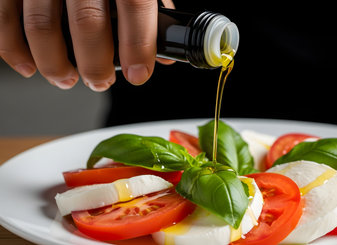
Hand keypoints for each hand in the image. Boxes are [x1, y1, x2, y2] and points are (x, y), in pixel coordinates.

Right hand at [0, 0, 171, 90]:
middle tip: (100, 81)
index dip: (138, 45)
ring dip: (55, 65)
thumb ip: (147, 10)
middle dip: (95, 64)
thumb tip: (161, 56)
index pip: (133, 5)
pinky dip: (14, 49)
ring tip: (67, 78)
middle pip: (87, 22)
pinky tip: (30, 65)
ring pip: (42, 27)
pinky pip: (5, 18)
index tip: (138, 73)